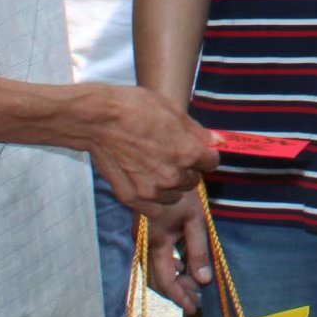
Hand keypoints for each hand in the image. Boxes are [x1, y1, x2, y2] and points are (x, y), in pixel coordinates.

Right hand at [87, 86, 216, 214]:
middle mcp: (173, 176)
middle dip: (187, 169)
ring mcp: (152, 191)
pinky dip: (153, 198)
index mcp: (187, 154)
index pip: (212, 163)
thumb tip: (219, 142)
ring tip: (154, 167)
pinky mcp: (132, 199)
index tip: (194, 149)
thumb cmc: (135, 108)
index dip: (204, 155)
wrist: (98, 119)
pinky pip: (155, 208)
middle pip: (193, 180)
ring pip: (175, 195)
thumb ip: (198, 132)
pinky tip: (144, 181)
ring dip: (170, 185)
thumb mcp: (173, 111)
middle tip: (168, 155)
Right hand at [143, 192, 213, 312]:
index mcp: (157, 242)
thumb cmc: (180, 193)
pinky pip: (152, 260)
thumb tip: (203, 280)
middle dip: (176, 293)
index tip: (194, 306)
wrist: (157, 169)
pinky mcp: (142, 235)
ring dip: (172, 281)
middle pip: (156, 281)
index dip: (179, 297)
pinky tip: (182, 266)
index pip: (166, 282)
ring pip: (153, 272)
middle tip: (197, 298)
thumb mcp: (195, 219)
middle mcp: (143, 245)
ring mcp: (140, 240)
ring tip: (193, 284)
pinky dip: (167, 269)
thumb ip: (198, 251)